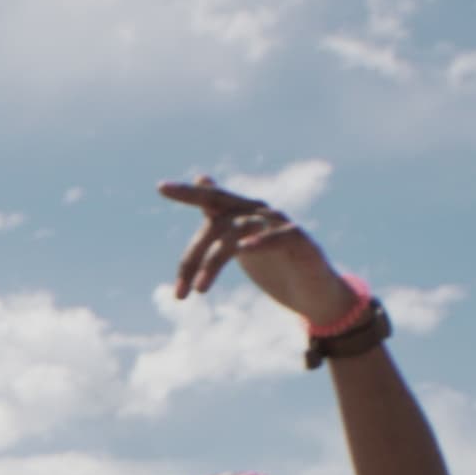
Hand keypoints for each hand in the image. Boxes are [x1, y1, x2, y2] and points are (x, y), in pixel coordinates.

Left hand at [157, 177, 360, 324]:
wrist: (315, 294)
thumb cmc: (276, 268)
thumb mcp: (240, 244)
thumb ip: (220, 220)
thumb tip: (202, 180)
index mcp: (244, 214)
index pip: (211, 200)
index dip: (188, 193)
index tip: (161, 187)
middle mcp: (261, 213)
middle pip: (221, 213)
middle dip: (197, 237)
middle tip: (178, 262)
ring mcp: (281, 226)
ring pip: (239, 232)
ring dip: (214, 260)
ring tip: (197, 289)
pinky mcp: (301, 242)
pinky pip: (280, 237)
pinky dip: (262, 240)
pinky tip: (246, 248)